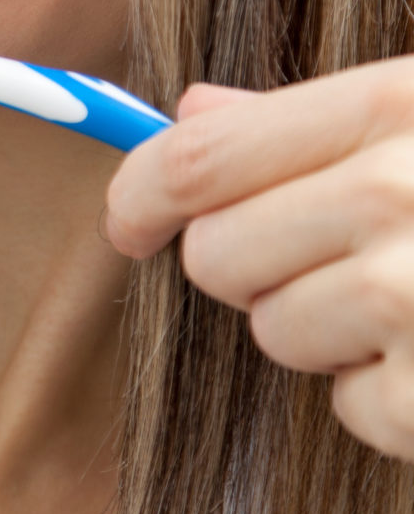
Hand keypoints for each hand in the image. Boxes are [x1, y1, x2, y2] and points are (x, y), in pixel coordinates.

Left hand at [107, 59, 413, 459]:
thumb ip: (319, 124)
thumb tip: (190, 110)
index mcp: (396, 106)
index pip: (199, 157)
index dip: (140, 193)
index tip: (128, 222)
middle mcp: (399, 193)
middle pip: (215, 253)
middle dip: (254, 271)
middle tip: (339, 268)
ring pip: (273, 330)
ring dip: (324, 334)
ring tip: (412, 311)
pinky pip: (348, 407)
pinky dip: (387, 399)